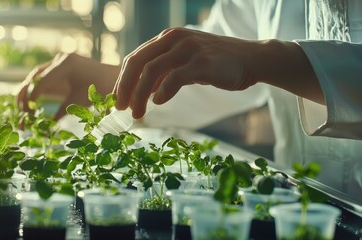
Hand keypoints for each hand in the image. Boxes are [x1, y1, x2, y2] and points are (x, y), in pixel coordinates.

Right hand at [17, 53, 116, 119]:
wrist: (114, 79)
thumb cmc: (100, 89)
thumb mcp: (79, 102)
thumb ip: (61, 112)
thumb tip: (45, 128)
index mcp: (65, 64)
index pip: (42, 82)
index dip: (32, 98)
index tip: (27, 113)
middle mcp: (60, 59)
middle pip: (35, 76)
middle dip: (25, 94)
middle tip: (21, 111)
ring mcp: (60, 62)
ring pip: (37, 76)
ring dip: (28, 91)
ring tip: (23, 109)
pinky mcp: (60, 69)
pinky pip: (44, 78)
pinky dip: (38, 90)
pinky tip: (32, 104)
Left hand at [113, 27, 260, 118]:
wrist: (250, 60)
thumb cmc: (215, 64)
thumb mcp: (184, 65)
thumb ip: (164, 73)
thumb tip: (142, 92)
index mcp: (167, 38)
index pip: (135, 58)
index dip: (122, 80)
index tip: (117, 100)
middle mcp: (174, 39)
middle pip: (138, 62)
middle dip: (125, 87)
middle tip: (120, 108)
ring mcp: (188, 48)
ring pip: (152, 71)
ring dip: (140, 95)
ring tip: (137, 114)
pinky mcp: (202, 61)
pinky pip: (175, 76)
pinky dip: (163, 91)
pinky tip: (159, 103)